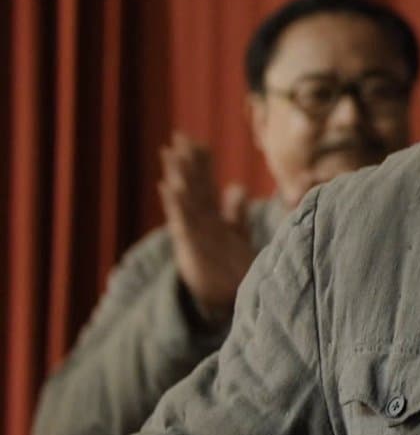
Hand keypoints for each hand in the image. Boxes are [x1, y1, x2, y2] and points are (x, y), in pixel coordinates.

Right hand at [157, 132, 255, 325]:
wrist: (224, 297)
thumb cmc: (228, 265)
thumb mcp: (235, 234)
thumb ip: (236, 211)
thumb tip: (237, 187)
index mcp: (211, 217)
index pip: (206, 185)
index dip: (202, 164)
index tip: (197, 141)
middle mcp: (200, 220)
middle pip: (193, 186)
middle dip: (186, 162)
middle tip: (178, 136)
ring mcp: (193, 231)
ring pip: (185, 198)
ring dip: (178, 176)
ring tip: (171, 154)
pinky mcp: (190, 244)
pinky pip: (182, 220)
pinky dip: (175, 202)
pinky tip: (169, 185)